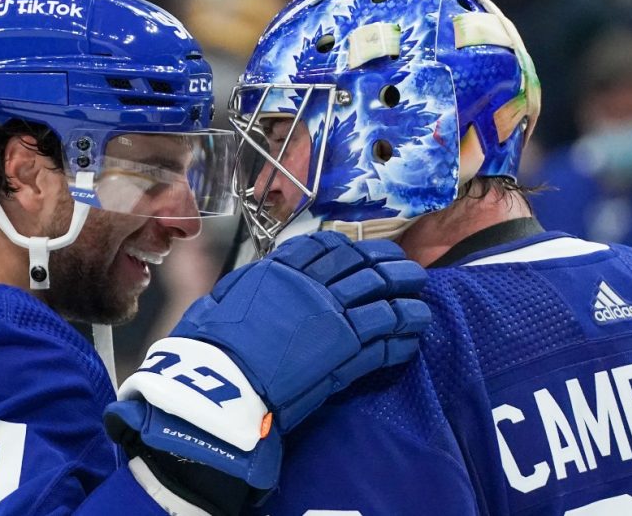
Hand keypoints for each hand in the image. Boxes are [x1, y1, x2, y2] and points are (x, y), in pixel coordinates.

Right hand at [104, 231, 429, 497]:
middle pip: (365, 267)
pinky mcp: (348, 353)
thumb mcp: (226, 298)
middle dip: (391, 267)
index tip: (365, 252)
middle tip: (408, 270)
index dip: (354, 249)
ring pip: (385, 299)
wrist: (217, 383)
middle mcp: (314, 286)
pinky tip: (414, 338)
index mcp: (282, 269)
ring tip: (421, 302)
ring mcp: (335, 317)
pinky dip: (404, 337)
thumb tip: (265, 280)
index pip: (329, 248)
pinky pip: (386, 339)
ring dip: (408, 300)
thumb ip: (255, 284)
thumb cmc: (210, 343)